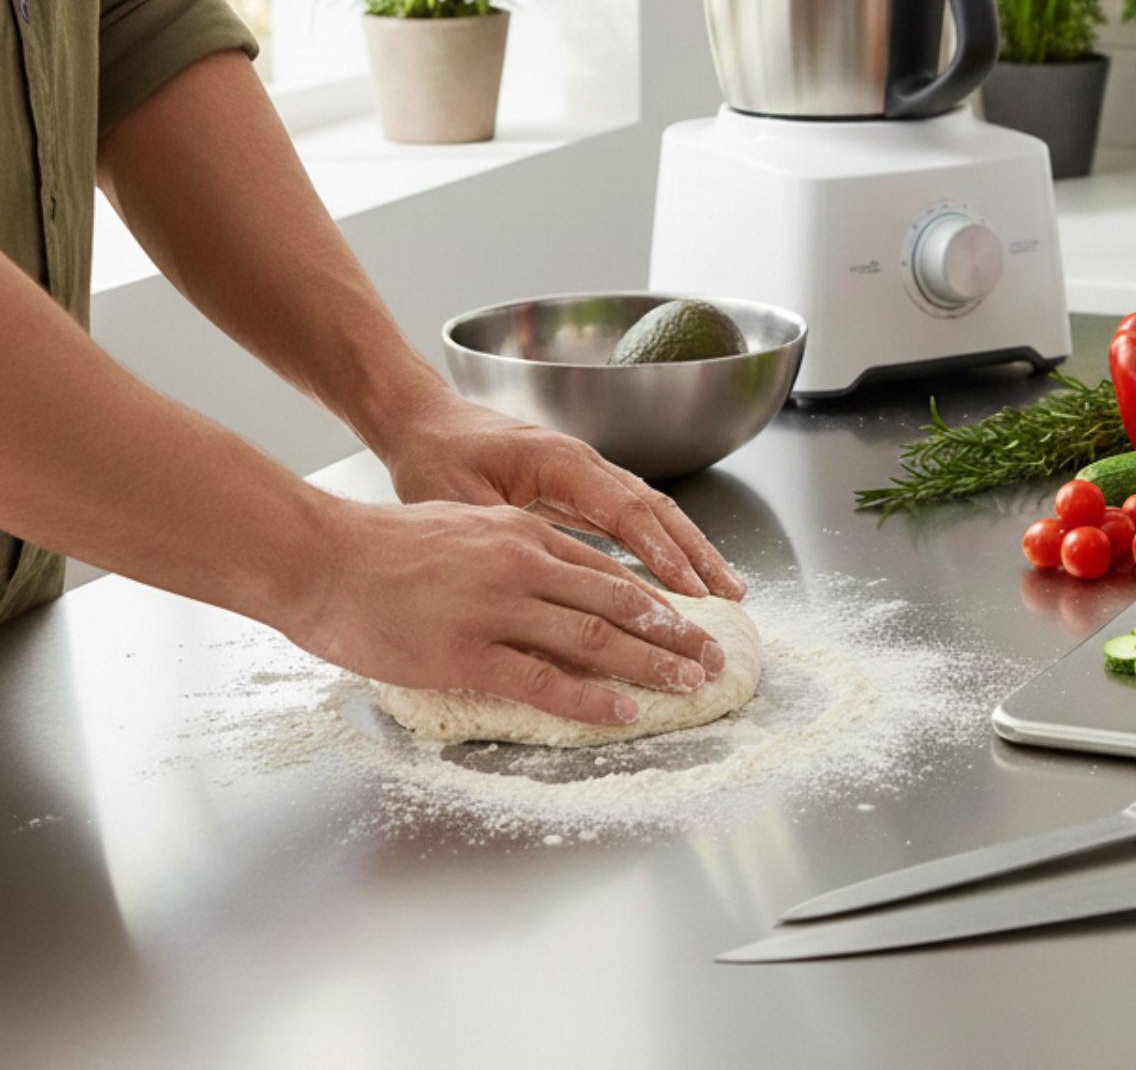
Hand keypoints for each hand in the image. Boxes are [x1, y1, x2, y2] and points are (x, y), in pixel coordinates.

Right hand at [287, 500, 726, 724]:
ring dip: (653, 665)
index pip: (609, 571)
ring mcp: (497, 609)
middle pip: (621, 604)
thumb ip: (510, 552)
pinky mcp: (467, 652)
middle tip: (714, 659)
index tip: (694, 622)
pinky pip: (545, 681)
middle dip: (676, 635)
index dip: (660, 601)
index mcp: (522, 534)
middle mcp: (522, 565)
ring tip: (690, 685)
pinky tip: (626, 711)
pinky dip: (593, 699)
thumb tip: (548, 583)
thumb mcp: (462, 528)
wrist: (316, 556)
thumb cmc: (379, 547)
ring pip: (596, 640)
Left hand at [377, 394, 746, 601]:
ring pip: (654, 513)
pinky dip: (664, 548)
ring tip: (725, 589)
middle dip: (699, 553)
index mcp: (560, 462)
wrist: (422, 422)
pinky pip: (634, 520)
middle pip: (657, 509)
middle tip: (732, 595)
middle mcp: (584, 465)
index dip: (663, 554)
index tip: (692, 591)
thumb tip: (537, 583)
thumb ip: (503, 538)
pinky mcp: (580, 491)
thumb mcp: (459, 501)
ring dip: (691, 551)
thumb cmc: (434, 456)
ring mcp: (587, 476)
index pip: (627, 511)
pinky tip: (681, 577)